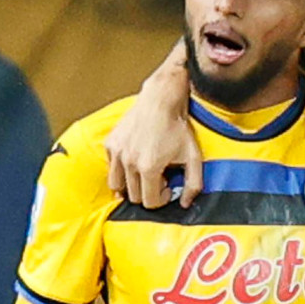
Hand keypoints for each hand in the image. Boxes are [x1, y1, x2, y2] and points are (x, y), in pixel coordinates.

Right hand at [105, 40, 203, 208]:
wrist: (161, 100)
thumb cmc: (178, 127)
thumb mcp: (193, 156)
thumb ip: (194, 184)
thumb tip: (186, 204)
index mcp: (148, 168)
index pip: (150, 202)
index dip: (162, 198)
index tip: (168, 187)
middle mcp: (129, 162)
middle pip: (133, 196)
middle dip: (148, 191)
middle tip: (159, 177)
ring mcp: (117, 153)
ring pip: (117, 186)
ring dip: (131, 185)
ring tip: (145, 173)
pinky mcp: (110, 143)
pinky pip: (111, 168)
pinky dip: (121, 170)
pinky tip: (136, 160)